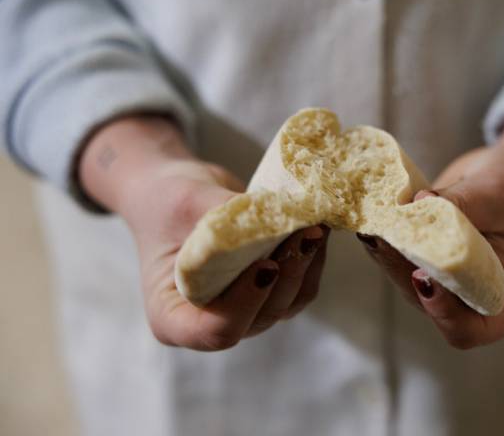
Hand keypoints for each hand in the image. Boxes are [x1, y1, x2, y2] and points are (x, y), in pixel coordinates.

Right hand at [79, 115, 329, 349]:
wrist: (178, 193)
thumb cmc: (166, 202)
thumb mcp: (184, 203)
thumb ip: (225, 217)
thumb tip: (280, 217)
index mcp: (172, 316)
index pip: (215, 331)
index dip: (246, 303)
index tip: (266, 264)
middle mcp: (208, 322)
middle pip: (260, 316)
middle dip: (287, 275)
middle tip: (306, 233)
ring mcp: (242, 311)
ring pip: (287, 304)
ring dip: (305, 266)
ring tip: (315, 227)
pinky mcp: (267, 294)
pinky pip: (299, 289)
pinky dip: (311, 260)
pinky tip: (316, 228)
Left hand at [359, 111, 503, 348]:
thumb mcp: (498, 196)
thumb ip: (461, 205)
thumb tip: (417, 203)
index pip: (470, 329)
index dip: (443, 311)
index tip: (423, 276)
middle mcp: (475, 300)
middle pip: (431, 306)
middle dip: (404, 274)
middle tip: (383, 239)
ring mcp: (448, 284)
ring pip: (408, 284)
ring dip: (388, 257)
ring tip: (375, 226)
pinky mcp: (427, 263)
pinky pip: (401, 261)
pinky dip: (387, 242)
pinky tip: (376, 219)